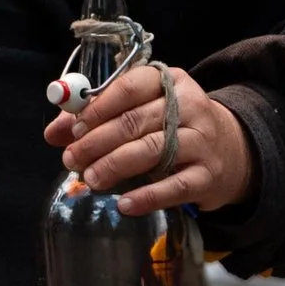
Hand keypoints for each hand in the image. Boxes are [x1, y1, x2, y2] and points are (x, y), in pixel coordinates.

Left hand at [42, 62, 256, 215]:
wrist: (231, 151)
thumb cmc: (173, 126)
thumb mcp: (142, 111)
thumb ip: (97, 117)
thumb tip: (53, 133)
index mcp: (170, 81)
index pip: (130, 87)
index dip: (98, 108)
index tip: (74, 129)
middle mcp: (189, 106)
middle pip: (135, 122)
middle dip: (97, 142)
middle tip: (71, 158)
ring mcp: (202, 141)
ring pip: (152, 151)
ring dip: (115, 166)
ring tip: (90, 179)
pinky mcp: (208, 176)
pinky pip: (175, 187)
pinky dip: (147, 197)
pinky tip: (124, 204)